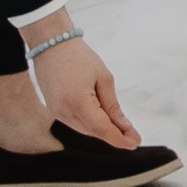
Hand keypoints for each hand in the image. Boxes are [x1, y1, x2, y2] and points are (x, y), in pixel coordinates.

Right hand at [31, 32, 142, 148]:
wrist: (51, 44)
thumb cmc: (78, 56)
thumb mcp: (103, 78)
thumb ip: (113, 106)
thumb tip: (124, 127)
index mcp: (77, 102)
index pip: (102, 129)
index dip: (120, 139)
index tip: (135, 142)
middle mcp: (63, 111)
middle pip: (94, 132)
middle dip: (114, 135)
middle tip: (133, 135)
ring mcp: (56, 112)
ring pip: (85, 130)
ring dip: (102, 130)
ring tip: (121, 127)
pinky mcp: (53, 110)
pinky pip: (76, 123)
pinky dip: (90, 123)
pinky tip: (102, 119)